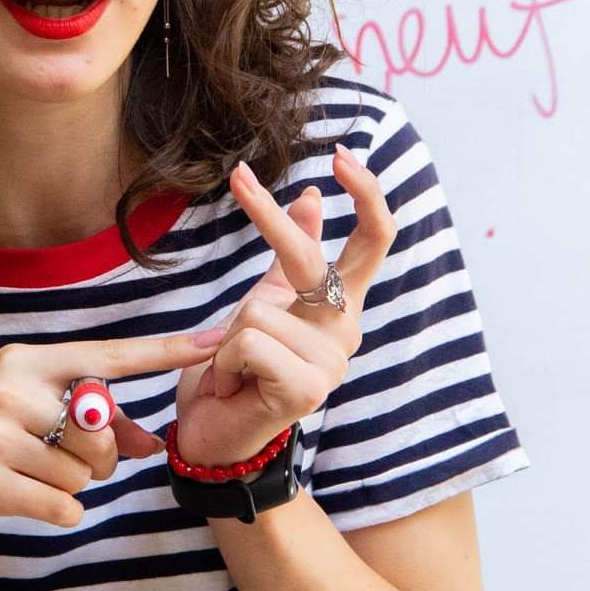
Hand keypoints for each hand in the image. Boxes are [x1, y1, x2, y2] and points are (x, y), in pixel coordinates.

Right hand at [0, 327, 222, 551]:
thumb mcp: (22, 417)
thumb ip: (89, 422)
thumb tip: (152, 442)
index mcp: (24, 361)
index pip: (107, 356)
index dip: (163, 352)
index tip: (213, 340)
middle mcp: (11, 388)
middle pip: (103, 431)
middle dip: (96, 458)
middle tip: (58, 460)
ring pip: (84, 474)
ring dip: (68, 487)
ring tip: (25, 478)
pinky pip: (64, 505)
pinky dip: (56, 512)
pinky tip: (20, 501)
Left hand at [173, 144, 395, 468]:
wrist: (216, 436)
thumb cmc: (239, 369)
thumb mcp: (264, 301)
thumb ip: (296, 253)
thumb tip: (312, 196)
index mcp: (341, 306)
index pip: (374, 241)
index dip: (366, 195)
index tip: (341, 154)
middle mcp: (346, 332)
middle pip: (312, 260)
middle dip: (270, 221)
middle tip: (237, 174)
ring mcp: (331, 364)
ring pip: (257, 309)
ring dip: (228, 339)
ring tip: (235, 370)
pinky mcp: (306, 389)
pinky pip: (248, 342)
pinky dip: (225, 363)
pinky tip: (235, 388)